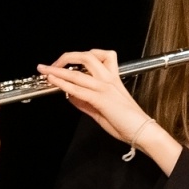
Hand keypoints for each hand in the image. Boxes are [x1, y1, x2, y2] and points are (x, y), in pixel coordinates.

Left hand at [36, 49, 150, 144]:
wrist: (143, 131)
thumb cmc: (127, 122)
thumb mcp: (101, 109)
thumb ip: (85, 101)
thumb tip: (69, 95)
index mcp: (112, 78)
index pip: (95, 58)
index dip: (76, 58)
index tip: (62, 63)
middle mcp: (109, 79)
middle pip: (86, 57)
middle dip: (66, 57)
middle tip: (52, 65)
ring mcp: (105, 88)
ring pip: (78, 72)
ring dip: (58, 70)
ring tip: (45, 70)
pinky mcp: (102, 99)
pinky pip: (79, 89)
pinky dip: (63, 84)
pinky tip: (54, 82)